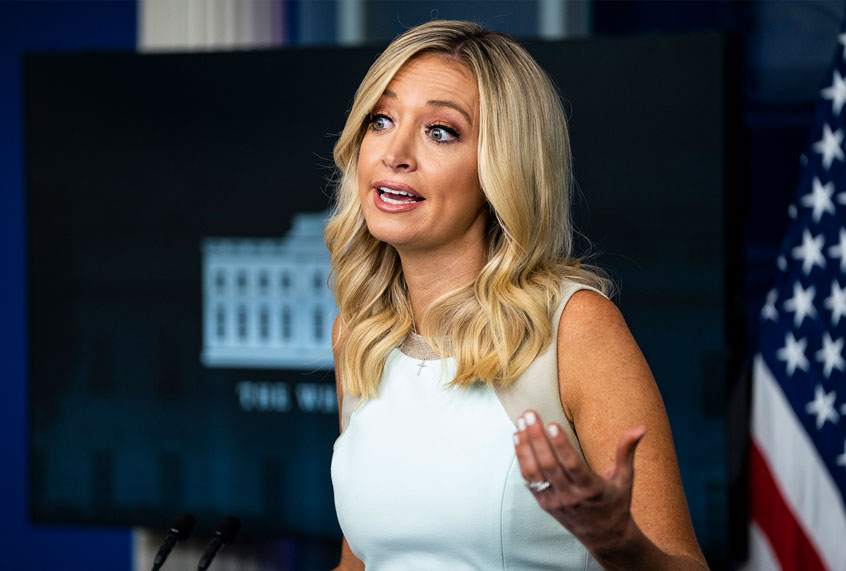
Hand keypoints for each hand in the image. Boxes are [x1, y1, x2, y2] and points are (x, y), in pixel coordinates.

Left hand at [513, 409, 646, 556]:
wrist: (605, 537)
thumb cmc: (616, 502)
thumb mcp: (625, 478)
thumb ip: (627, 451)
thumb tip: (641, 428)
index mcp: (592, 489)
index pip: (573, 465)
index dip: (561, 445)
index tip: (551, 424)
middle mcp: (571, 496)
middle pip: (549, 465)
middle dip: (537, 438)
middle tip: (529, 414)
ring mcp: (556, 501)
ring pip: (535, 473)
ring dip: (525, 447)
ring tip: (520, 423)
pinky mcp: (545, 505)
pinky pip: (529, 481)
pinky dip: (522, 460)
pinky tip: (518, 439)